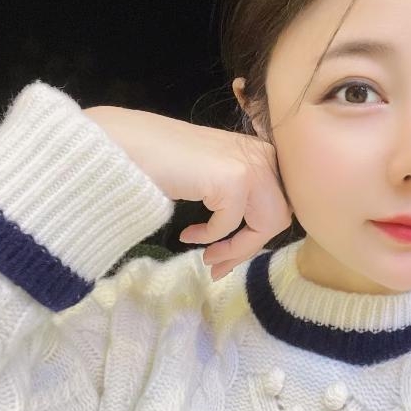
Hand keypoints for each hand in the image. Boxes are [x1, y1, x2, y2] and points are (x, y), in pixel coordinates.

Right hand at [83, 106, 292, 279]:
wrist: (131, 144)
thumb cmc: (166, 159)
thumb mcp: (215, 176)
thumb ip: (240, 197)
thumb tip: (250, 242)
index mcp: (263, 153)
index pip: (279, 204)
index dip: (256, 237)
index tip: (228, 259)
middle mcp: (265, 156)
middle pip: (278, 218)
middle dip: (247, 248)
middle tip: (217, 266)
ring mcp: (252, 167)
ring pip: (264, 226)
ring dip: (234, 249)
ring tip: (206, 257)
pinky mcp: (234, 181)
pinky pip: (230, 225)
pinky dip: (210, 236)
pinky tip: (189, 234)